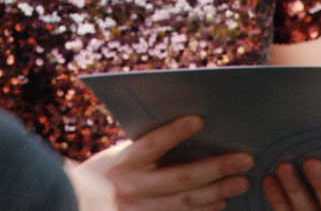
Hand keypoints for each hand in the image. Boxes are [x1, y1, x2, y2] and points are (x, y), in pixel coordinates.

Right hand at [67, 115, 253, 210]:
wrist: (76, 205)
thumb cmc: (100, 176)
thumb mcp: (115, 156)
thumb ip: (143, 148)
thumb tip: (183, 132)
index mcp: (123, 162)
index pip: (152, 144)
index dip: (175, 132)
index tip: (200, 119)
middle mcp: (133, 187)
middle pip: (181, 177)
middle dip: (216, 168)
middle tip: (244, 159)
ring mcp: (141, 210)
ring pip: (186, 202)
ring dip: (217, 192)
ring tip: (241, 183)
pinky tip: (220, 205)